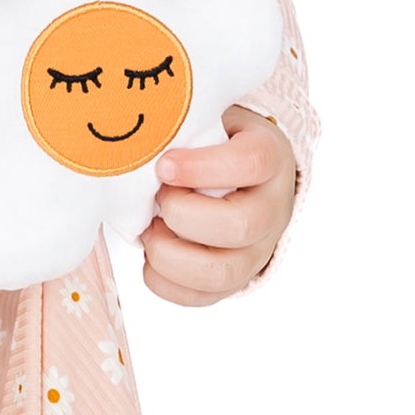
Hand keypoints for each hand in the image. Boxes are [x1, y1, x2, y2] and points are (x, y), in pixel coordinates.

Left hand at [139, 108, 296, 306]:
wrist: (238, 176)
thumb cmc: (212, 143)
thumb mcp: (209, 119)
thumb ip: (187, 119)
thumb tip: (141, 116)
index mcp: (270, 159)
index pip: (252, 163)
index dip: (203, 167)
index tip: (163, 166)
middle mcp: (273, 209)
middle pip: (240, 226)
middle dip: (183, 215)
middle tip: (157, 199)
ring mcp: (258, 250)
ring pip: (223, 272)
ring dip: (171, 255)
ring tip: (150, 231)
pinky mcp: (236, 279)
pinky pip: (203, 297)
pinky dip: (165, 282)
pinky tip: (152, 256)